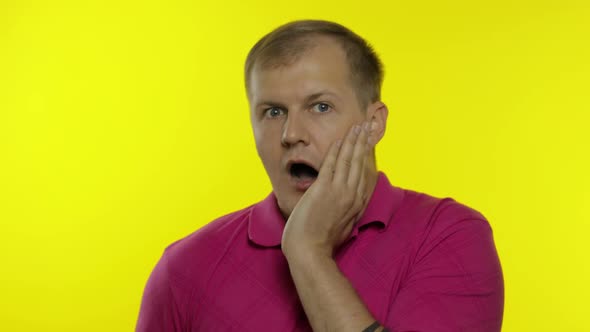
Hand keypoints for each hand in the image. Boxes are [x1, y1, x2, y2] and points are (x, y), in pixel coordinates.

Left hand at [281, 120, 375, 259]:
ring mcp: (339, 191)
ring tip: (357, 126)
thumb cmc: (322, 243)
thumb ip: (348, 213)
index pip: (365, 174)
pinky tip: (339, 140)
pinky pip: (332, 164)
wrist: (309, 252)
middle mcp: (352, 195)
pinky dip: (336, 150)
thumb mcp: (343, 227)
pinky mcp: (324, 190)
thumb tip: (349, 206)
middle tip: (367, 126)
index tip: (369, 143)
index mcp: (357, 204)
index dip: (367, 156)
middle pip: (361, 163)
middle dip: (364, 142)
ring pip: (349, 160)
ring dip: (353, 141)